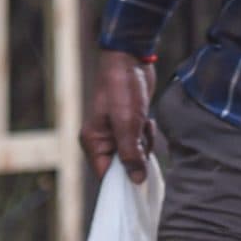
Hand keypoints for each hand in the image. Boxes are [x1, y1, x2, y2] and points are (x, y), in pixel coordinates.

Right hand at [82, 49, 156, 181]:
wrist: (131, 58)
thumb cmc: (123, 89)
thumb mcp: (127, 124)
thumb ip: (130, 154)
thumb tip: (136, 182)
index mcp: (93, 142)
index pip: (106, 175)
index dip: (124, 179)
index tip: (141, 177)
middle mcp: (101, 140)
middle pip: (123, 166)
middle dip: (137, 155)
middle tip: (141, 136)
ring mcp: (115, 132)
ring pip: (135, 154)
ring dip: (144, 143)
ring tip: (143, 123)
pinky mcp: (128, 124)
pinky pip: (140, 141)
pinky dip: (146, 134)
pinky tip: (147, 119)